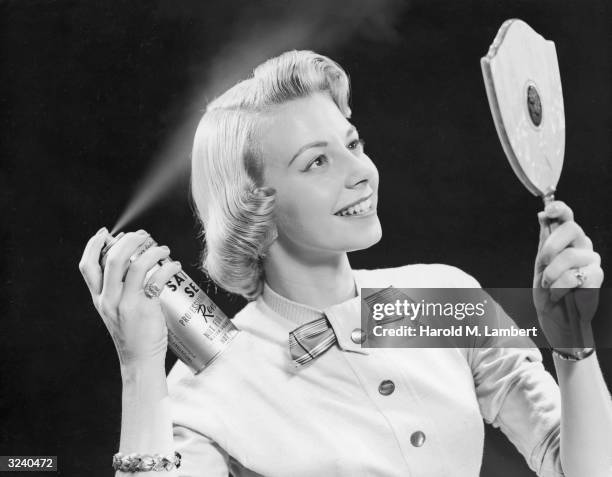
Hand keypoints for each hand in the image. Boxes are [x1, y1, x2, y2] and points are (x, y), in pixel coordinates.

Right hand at [79, 228, 181, 365]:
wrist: (139, 360)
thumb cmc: (132, 334)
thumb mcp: (115, 310)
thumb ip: (117, 290)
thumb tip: (131, 261)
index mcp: (99, 298)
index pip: (87, 266)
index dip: (93, 245)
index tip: (105, 233)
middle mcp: (109, 299)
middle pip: (113, 259)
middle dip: (129, 240)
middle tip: (143, 236)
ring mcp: (126, 304)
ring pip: (136, 265)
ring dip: (152, 251)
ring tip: (163, 249)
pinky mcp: (145, 309)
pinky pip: (157, 279)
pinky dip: (168, 268)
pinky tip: (174, 266)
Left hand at [533, 201, 603, 350]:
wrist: (553, 314)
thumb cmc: (546, 288)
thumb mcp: (540, 263)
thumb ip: (544, 239)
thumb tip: (543, 215)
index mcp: (567, 240)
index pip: (567, 217)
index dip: (560, 209)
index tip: (548, 210)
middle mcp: (582, 245)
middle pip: (571, 229)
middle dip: (550, 247)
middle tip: (542, 263)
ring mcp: (591, 260)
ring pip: (570, 255)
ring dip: (552, 274)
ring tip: (548, 286)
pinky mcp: (596, 276)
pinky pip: (575, 275)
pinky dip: (560, 288)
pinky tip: (559, 294)